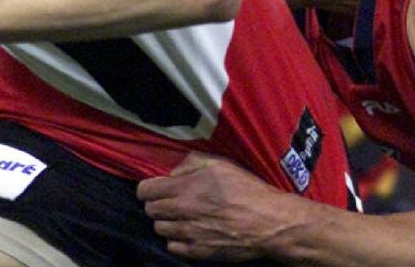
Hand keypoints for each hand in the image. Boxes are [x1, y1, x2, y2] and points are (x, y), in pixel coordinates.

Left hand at [138, 153, 290, 260]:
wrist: (269, 223)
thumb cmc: (248, 190)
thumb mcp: (221, 164)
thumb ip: (191, 163)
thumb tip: (172, 173)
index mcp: (186, 187)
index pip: (145, 190)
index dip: (149, 188)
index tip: (157, 188)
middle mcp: (183, 211)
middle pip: (150, 210)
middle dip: (157, 204)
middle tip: (172, 202)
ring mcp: (189, 234)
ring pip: (159, 229)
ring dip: (167, 222)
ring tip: (183, 217)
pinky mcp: (197, 252)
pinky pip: (172, 246)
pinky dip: (177, 239)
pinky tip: (191, 232)